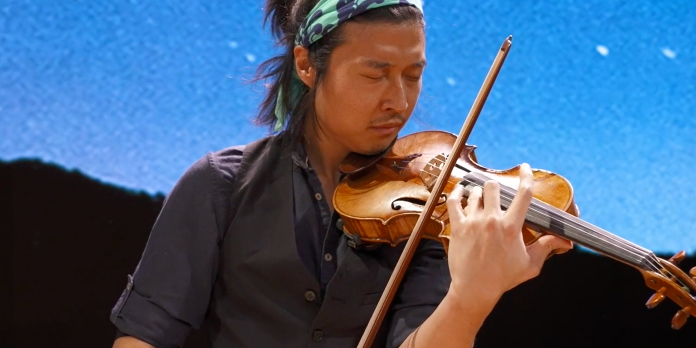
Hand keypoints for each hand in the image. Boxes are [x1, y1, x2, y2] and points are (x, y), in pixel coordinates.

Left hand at [444, 163, 572, 305]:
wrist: (475, 289)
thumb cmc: (504, 278)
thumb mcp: (531, 264)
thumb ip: (547, 247)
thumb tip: (565, 242)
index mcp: (512, 226)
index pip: (523, 194)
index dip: (526, 177)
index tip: (525, 168)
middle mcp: (492, 220)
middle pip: (493, 187)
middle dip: (496, 188)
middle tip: (496, 195)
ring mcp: (473, 222)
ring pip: (475, 193)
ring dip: (479, 194)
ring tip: (480, 201)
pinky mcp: (458, 226)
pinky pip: (454, 201)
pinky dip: (457, 193)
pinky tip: (461, 191)